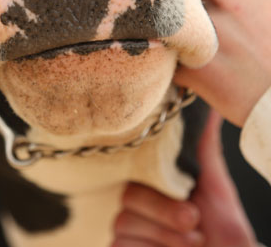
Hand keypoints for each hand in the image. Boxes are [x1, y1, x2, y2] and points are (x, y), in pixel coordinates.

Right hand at [111, 112, 256, 246]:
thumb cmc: (220, 227)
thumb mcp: (215, 186)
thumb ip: (204, 147)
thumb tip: (210, 108)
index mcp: (152, 182)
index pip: (135, 169)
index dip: (157, 180)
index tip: (187, 192)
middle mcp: (135, 204)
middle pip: (128, 196)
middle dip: (164, 211)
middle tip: (194, 218)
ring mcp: (126, 229)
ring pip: (124, 222)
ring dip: (164, 235)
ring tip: (195, 240)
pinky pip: (119, 245)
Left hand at [175, 0, 270, 126]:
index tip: (212, 12)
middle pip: (185, 1)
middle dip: (196, 20)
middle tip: (221, 42)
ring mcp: (209, 30)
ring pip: (177, 32)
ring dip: (188, 45)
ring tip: (221, 62)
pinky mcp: (198, 66)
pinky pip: (176, 65)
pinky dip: (188, 75)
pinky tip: (214, 82)